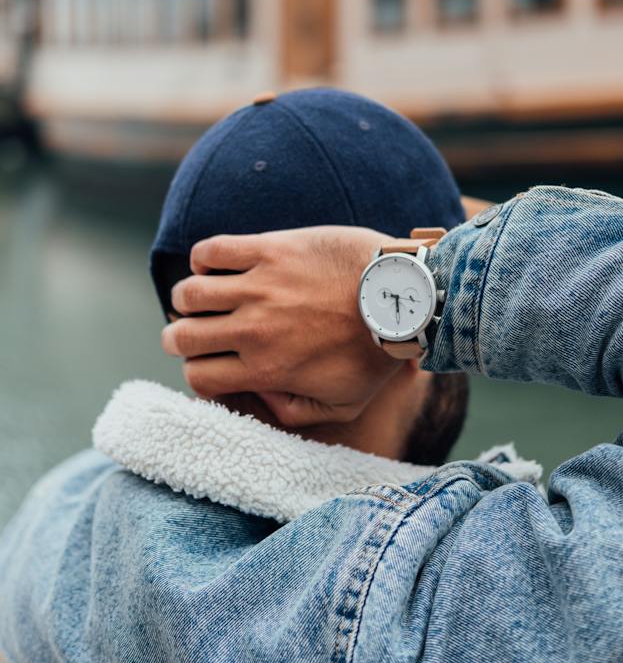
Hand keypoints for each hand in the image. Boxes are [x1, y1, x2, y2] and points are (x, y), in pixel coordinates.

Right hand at [161, 226, 400, 427]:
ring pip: (189, 293)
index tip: (211, 363)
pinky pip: (212, 250)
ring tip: (202, 297)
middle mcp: (254, 329)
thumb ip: (295, 413)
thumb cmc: (377, 353)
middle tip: (191, 331)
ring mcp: (260, 286)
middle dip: (179, 337)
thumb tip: (259, 399)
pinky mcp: (271, 249)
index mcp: (267, 369)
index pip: (199, 376)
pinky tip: (218, 265)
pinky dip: (204, 258)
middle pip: (183, 336)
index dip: (197, 373)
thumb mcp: (342, 405)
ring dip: (188, 298)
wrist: (403, 297)